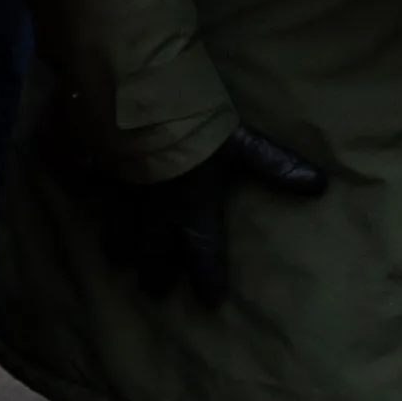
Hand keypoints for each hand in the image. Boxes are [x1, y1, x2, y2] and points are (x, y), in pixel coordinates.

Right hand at [97, 127, 327, 304]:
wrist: (131, 98)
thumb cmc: (191, 125)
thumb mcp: (240, 144)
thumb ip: (273, 165)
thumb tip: (320, 186)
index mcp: (190, 206)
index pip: (203, 251)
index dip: (207, 277)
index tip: (209, 302)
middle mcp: (153, 208)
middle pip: (154, 248)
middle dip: (156, 272)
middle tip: (154, 292)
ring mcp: (119, 189)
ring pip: (119, 226)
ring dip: (120, 245)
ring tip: (117, 262)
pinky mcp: (92, 166)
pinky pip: (86, 183)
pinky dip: (84, 190)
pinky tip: (81, 194)